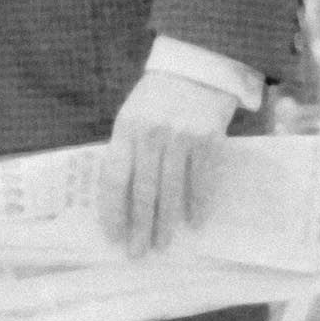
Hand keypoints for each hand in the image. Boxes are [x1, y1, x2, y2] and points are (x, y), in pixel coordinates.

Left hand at [97, 67, 237, 254]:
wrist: (198, 67)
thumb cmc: (159, 96)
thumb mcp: (133, 114)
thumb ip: (127, 148)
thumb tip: (121, 197)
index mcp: (126, 127)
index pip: (114, 176)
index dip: (112, 209)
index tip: (112, 235)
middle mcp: (151, 133)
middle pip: (142, 190)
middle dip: (139, 227)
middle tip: (137, 253)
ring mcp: (180, 137)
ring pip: (170, 191)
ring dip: (166, 223)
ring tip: (162, 245)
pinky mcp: (207, 140)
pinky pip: (199, 181)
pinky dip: (196, 205)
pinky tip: (194, 224)